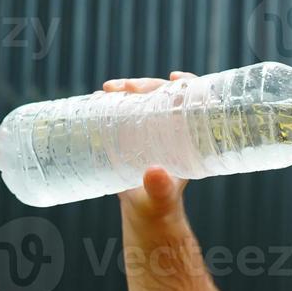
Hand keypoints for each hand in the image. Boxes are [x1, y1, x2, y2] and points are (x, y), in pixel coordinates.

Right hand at [103, 70, 196, 220]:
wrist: (145, 211)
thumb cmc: (159, 205)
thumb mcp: (161, 198)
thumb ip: (160, 189)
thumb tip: (154, 172)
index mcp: (187, 138)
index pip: (193, 103)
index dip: (189, 85)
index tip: (175, 78)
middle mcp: (171, 128)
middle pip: (164, 95)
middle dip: (146, 85)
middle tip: (126, 88)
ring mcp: (150, 129)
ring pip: (142, 99)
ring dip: (126, 89)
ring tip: (106, 91)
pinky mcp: (131, 133)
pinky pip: (125, 109)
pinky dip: (112, 101)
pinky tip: (98, 98)